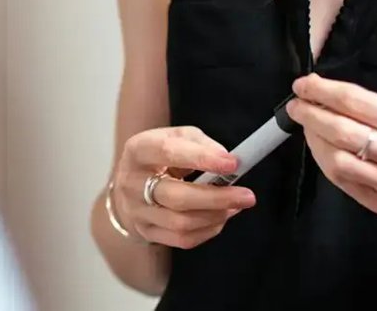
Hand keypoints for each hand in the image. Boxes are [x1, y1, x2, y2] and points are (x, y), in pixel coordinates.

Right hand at [111, 126, 257, 248]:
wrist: (128, 184)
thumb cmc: (159, 157)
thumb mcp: (175, 137)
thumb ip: (200, 143)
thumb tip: (226, 160)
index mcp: (138, 150)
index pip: (168, 152)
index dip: (202, 158)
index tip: (232, 163)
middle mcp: (132, 183)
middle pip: (176, 197)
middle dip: (217, 198)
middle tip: (247, 195)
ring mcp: (137, 211)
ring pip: (181, 223)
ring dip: (216, 216)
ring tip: (235, 206)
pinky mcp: (145, 232)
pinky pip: (182, 240)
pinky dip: (208, 230)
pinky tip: (220, 218)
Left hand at [285, 73, 376, 241]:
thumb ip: (376, 110)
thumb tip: (330, 95)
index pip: (356, 101)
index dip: (323, 91)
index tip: (304, 84)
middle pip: (342, 130)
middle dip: (311, 114)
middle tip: (296, 105)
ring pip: (338, 159)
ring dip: (314, 140)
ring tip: (307, 126)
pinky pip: (342, 181)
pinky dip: (324, 162)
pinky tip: (320, 149)